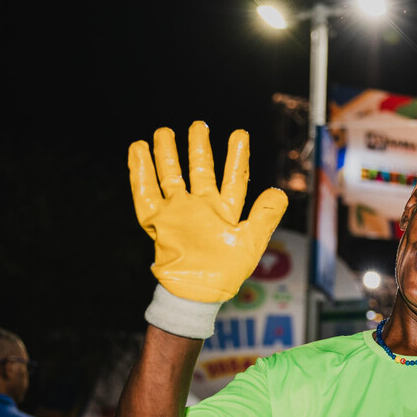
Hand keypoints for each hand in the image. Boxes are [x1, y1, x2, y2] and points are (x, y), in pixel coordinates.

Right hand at [129, 121, 286, 302]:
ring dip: (167, 155)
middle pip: (199, 171)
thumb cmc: (227, 271)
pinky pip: (146, 193)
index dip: (236, 156)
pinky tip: (137, 151)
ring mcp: (179, 212)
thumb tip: (279, 191)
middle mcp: (202, 207)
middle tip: (198, 125)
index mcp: (226, 211)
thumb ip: (266, 215)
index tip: (240, 133)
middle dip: (198, 148)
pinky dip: (140, 172)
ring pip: (171, 176)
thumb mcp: (252, 241)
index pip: (234, 177)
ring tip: (163, 132)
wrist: (197, 292)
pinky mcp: (158, 221)